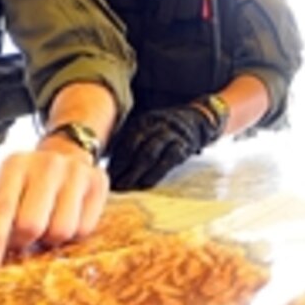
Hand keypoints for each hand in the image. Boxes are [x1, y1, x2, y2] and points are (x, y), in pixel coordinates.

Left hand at [0, 143, 107, 268]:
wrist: (67, 152)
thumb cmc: (23, 180)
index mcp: (12, 166)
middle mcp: (44, 165)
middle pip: (30, 225)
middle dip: (23, 241)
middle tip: (21, 240)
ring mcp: (74, 173)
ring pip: (59, 231)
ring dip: (48, 240)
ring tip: (43, 226)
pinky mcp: (98, 184)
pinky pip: (83, 230)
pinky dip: (71, 236)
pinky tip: (64, 219)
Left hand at [106, 100, 221, 190]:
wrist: (198, 119)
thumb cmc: (165, 129)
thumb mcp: (149, 128)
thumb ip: (133, 141)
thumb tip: (112, 164)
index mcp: (144, 121)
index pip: (126, 139)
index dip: (117, 157)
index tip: (107, 172)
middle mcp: (156, 125)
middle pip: (136, 146)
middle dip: (123, 166)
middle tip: (114, 182)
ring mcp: (171, 135)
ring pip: (150, 153)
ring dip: (136, 171)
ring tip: (126, 185)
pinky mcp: (184, 146)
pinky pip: (168, 160)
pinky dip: (156, 172)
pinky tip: (146, 182)